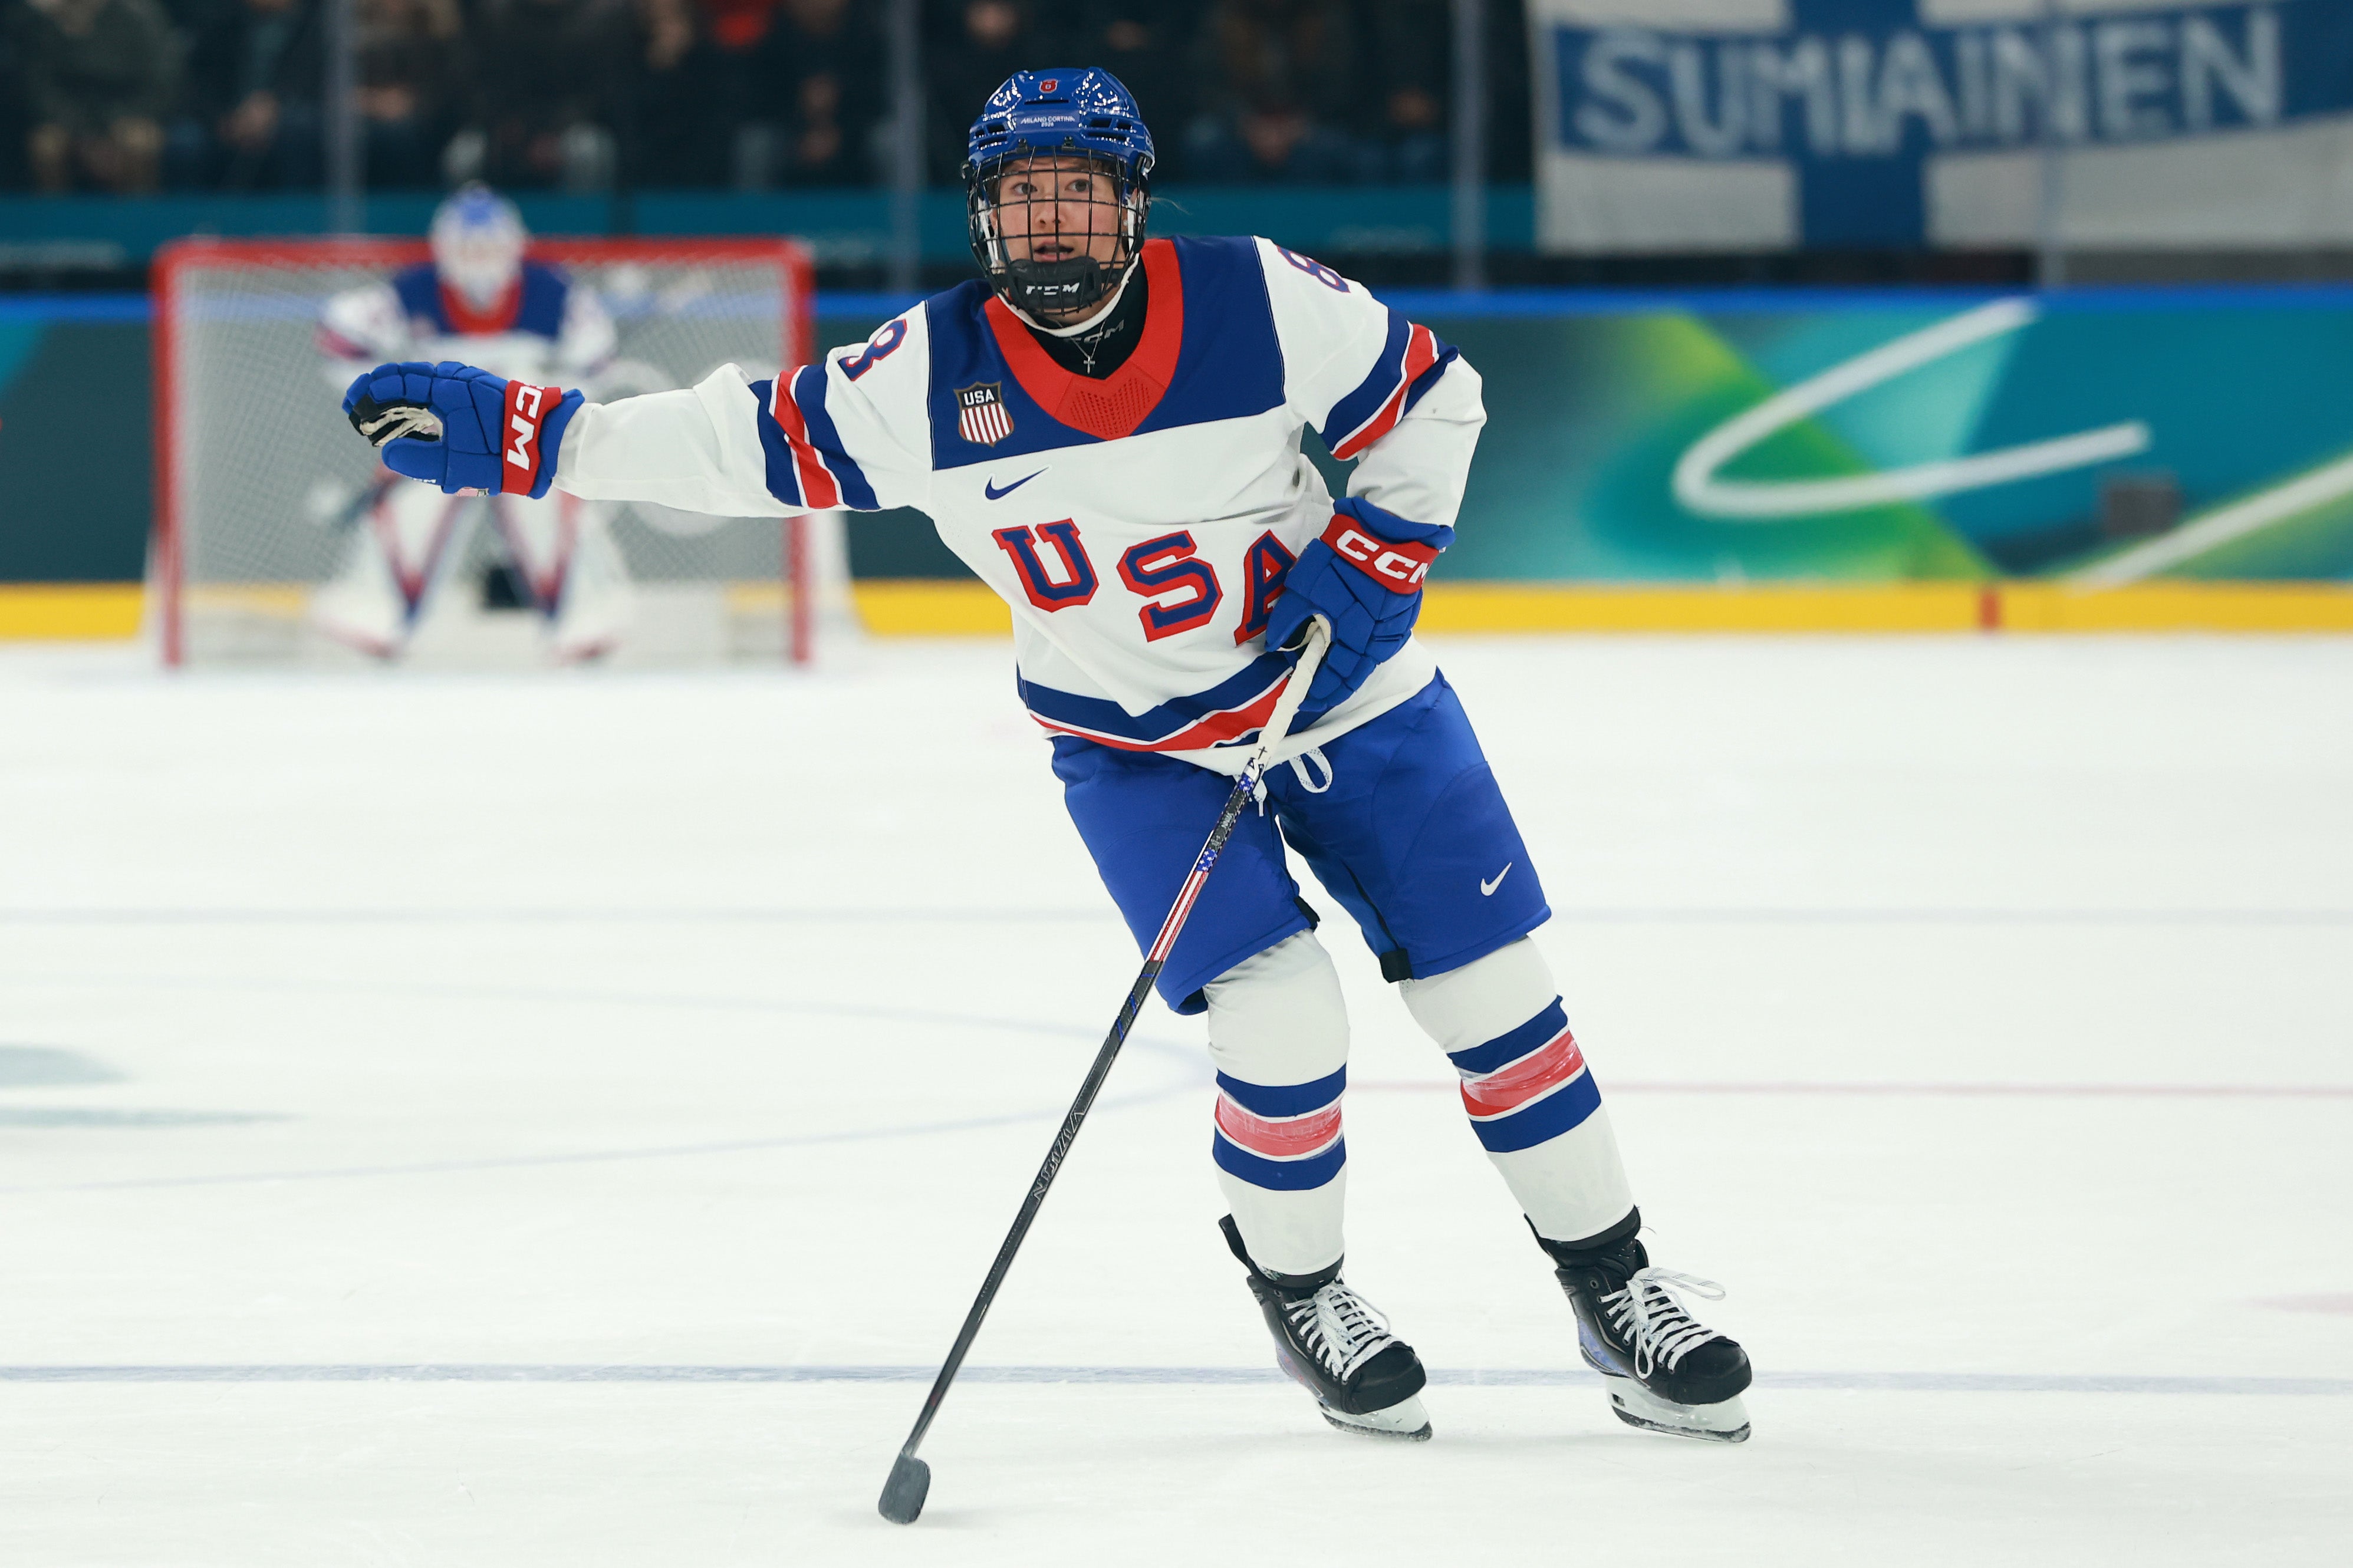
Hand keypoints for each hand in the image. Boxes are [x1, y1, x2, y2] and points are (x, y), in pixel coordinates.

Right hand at [342, 360, 577, 497]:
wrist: (555, 444)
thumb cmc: (507, 456)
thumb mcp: (457, 467)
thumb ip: (417, 460)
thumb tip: (389, 451)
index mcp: (446, 388)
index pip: (395, 383)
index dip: (368, 394)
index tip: (350, 404)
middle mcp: (458, 379)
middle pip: (406, 378)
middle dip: (378, 392)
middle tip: (357, 407)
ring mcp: (472, 383)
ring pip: (425, 383)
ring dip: (400, 396)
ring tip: (382, 415)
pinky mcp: (484, 394)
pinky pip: (444, 390)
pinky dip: (423, 399)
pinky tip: (419, 418)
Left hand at [1264, 497, 1452, 715]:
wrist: (1389, 531)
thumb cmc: (1344, 559)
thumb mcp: (1304, 587)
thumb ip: (1288, 619)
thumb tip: (1274, 644)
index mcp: (1356, 641)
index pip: (1336, 678)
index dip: (1318, 691)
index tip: (1303, 699)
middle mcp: (1379, 642)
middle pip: (1355, 674)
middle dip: (1333, 684)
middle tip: (1315, 691)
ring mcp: (1394, 628)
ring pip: (1368, 658)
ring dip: (1349, 665)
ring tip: (1329, 665)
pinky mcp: (1401, 612)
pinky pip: (1379, 640)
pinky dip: (1362, 647)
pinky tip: (1350, 642)